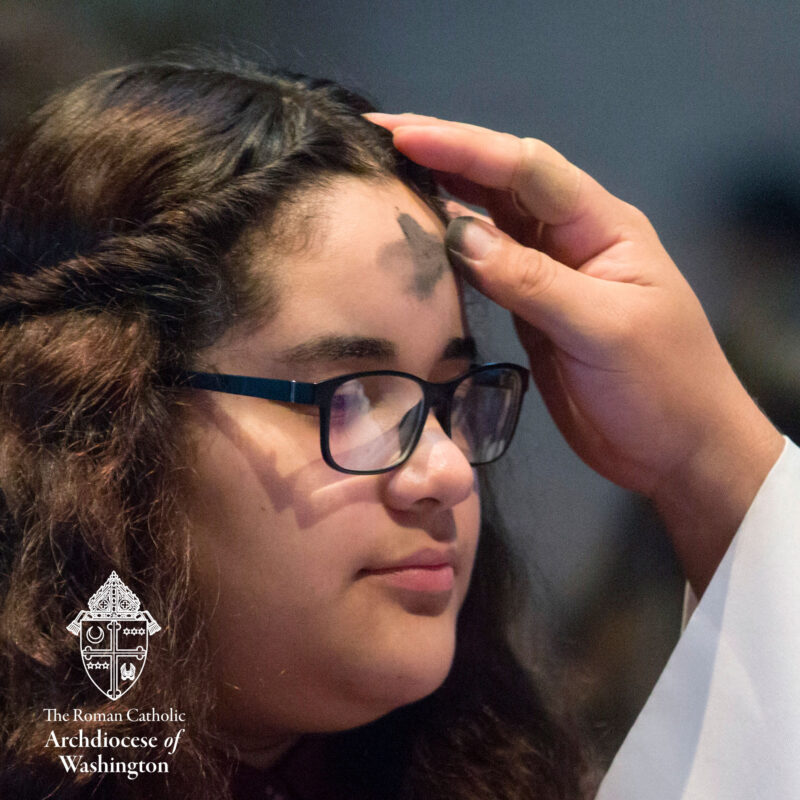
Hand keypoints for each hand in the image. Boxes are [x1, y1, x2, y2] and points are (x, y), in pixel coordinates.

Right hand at [366, 112, 783, 593]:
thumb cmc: (661, 385)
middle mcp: (572, 240)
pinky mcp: (532, 313)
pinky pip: (485, 270)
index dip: (465, 148)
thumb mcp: (602, 328)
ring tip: (388, 178)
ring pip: (491, 223)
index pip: (527, 170)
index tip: (405, 136)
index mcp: (601, 227)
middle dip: (446, 156)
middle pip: (504, 183)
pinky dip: (451, 254)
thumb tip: (457, 233)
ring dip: (444, 197)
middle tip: (382, 139)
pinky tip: (419, 243)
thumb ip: (531, 280)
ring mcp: (550, 276)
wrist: (677, 449)